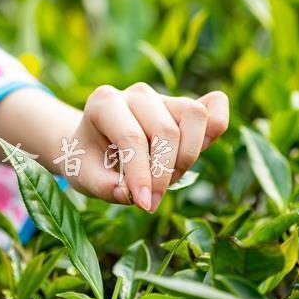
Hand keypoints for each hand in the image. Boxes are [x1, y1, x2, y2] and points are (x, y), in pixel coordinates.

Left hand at [59, 83, 228, 211]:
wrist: (93, 146)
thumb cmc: (88, 160)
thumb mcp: (83, 176)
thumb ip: (103, 186)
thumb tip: (131, 194)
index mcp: (104, 103)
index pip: (132, 137)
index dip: (142, 174)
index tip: (144, 204)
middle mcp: (135, 94)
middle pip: (167, 130)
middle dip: (165, 172)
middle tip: (151, 199)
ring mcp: (162, 97)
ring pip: (195, 116)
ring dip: (188, 156)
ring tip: (168, 179)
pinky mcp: (183, 107)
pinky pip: (214, 106)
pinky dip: (216, 126)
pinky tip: (200, 150)